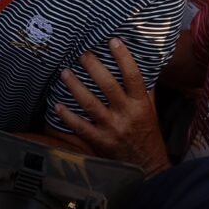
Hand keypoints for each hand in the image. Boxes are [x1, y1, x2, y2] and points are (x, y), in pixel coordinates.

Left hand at [54, 37, 170, 176]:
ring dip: (75, 87)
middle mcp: (127, 114)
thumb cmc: (148, 133)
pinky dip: (68, 116)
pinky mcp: (100, 143)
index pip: (133, 76)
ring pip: (90, 104)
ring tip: (65, 73)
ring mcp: (112, 129)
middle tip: (82, 54)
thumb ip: (144, 88)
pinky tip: (57, 105)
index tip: (113, 41)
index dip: (124, 57)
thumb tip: (142, 63)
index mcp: (141, 104)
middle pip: (108, 86)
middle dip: (93, 67)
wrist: (149, 167)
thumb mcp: (151, 109)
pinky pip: (81, 127)